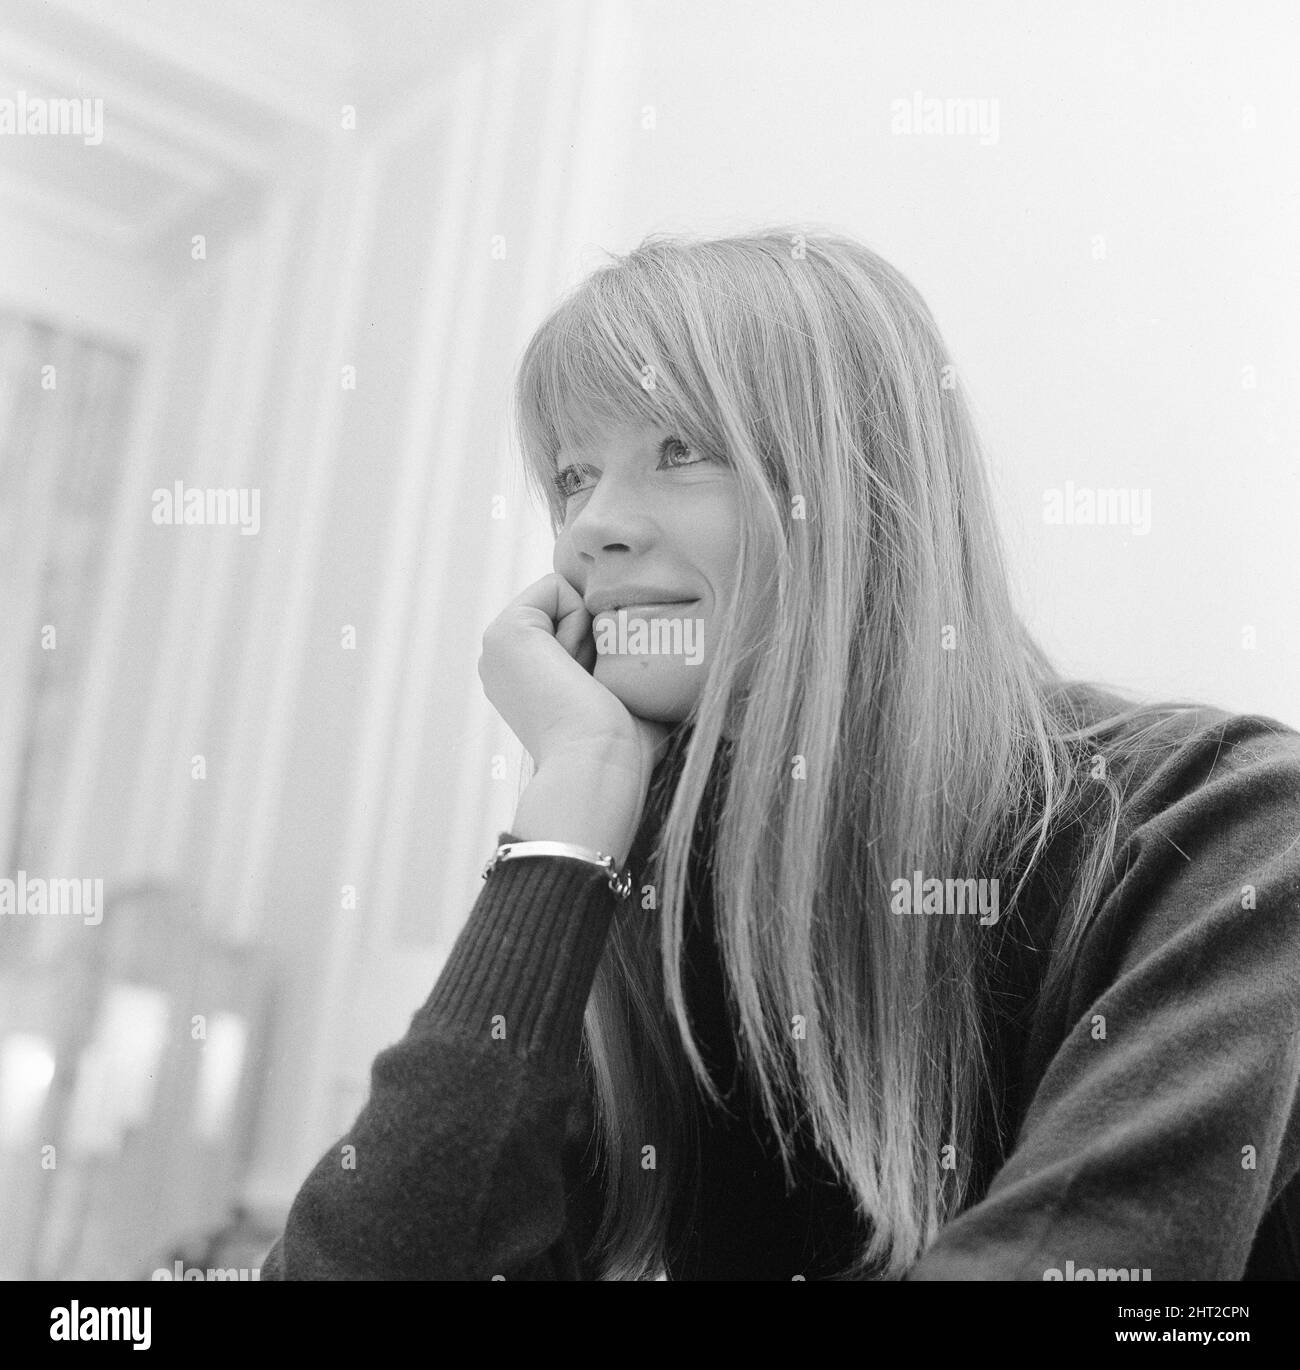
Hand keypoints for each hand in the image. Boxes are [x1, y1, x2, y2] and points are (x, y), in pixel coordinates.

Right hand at [478, 572, 672, 786]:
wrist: (600, 768)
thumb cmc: (623, 748)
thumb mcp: (620, 695)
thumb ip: (620, 662)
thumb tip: (657, 637)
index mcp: (523, 679)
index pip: (574, 621)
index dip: (600, 645)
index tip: (596, 693)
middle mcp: (503, 662)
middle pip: (571, 605)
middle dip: (592, 636)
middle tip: (590, 689)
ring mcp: (497, 646)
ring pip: (565, 595)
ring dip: (588, 632)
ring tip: (582, 682)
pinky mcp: (505, 631)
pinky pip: (556, 587)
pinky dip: (578, 620)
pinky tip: (574, 669)